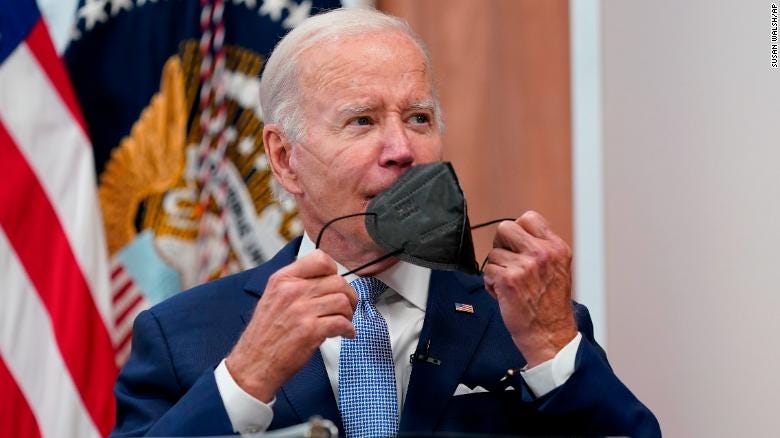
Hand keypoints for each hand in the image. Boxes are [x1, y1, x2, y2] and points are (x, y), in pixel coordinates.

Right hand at [225, 250, 356, 401]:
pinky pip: (342, 323)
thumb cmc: (265, 335)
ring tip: (344, 321)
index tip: (335, 284)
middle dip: (348, 295)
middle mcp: (292, 291)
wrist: (253, 364)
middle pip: (337, 281)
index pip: (320, 259)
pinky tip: (345, 333)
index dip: (334, 271)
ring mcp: (301, 311)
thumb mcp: (272, 298)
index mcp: (282, 280)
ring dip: (349, 313)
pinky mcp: (310, 331)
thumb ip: (295, 284)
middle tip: (347, 307)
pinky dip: (349, 329)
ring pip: (343, 301)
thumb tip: (325, 279)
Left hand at [483, 211, 576, 367]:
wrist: (550, 336)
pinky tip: (505, 294)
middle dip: (501, 244)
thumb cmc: (551, 307)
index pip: (529, 218)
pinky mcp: (508, 280)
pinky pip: (487, 271)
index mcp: (556, 248)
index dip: (518, 230)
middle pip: (505, 227)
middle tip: (508, 262)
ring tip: (511, 285)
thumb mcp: (559, 269)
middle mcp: (542, 254)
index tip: (517, 245)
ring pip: (493, 253)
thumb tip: (517, 235)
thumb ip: (541, 249)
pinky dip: (491, 284)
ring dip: (497, 269)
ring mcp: (524, 266)